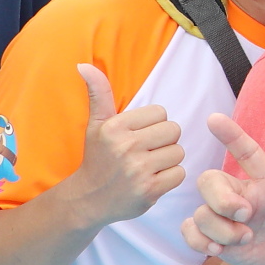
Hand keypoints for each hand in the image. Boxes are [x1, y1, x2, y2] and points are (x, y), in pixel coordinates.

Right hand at [63, 65, 187, 228]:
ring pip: (179, 152)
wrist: (89, 200)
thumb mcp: (96, 124)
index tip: (137, 136)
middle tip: (145, 152)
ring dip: (168, 160)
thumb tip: (84, 65)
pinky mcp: (150, 190)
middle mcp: (126, 147)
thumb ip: (99, 93)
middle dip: (163, 141)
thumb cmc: (98, 158)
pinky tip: (152, 179)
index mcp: (115, 127)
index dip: (153, 124)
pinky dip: (170, 177)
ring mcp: (138, 170)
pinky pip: (180, 173)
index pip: (161, 112)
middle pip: (174, 130)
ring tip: (148, 166)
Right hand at [180, 113, 264, 264]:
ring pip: (200, 210)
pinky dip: (198, 240)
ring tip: (244, 240)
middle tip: (246, 215)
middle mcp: (243, 193)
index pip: (247, 151)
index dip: (232, 135)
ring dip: (218, 227)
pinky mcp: (215, 236)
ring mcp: (226, 215)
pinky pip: (189, 230)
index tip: (214, 119)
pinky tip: (219, 250)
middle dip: (221, 198)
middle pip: (209, 179)